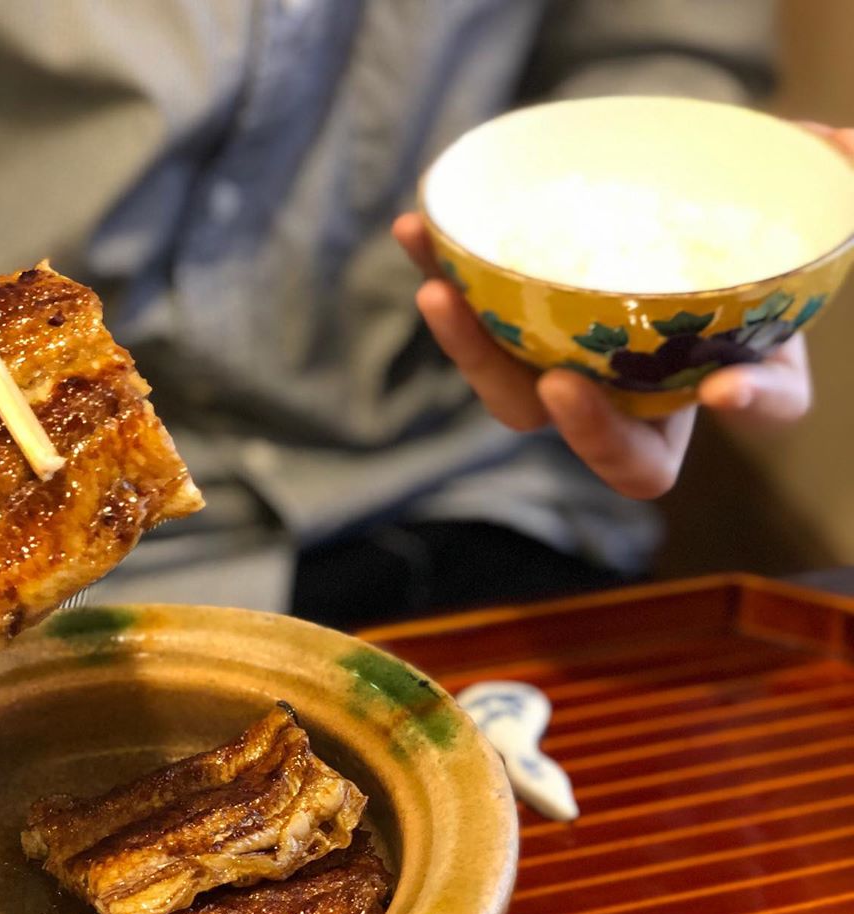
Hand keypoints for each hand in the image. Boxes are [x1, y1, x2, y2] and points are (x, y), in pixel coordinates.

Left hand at [393, 125, 850, 498]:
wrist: (665, 240)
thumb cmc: (731, 268)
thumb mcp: (787, 248)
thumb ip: (819, 210)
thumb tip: (844, 148)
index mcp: (672, 413)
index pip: (685, 450)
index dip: (714, 432)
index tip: (727, 390)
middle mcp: (607, 403)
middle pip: (580, 434)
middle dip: (569, 419)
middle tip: (560, 384)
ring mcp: (554, 364)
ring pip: (504, 383)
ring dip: (464, 340)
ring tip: (437, 287)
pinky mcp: (509, 324)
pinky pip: (469, 314)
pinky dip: (441, 271)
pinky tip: (416, 230)